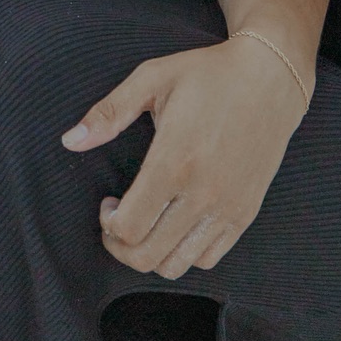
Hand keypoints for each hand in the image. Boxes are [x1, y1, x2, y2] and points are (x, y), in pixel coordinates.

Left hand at [60, 35, 308, 277]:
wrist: (270, 78)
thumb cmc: (207, 75)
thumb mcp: (152, 78)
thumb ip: (108, 112)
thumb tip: (69, 141)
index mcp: (175, 161)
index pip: (129, 228)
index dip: (108, 225)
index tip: (108, 203)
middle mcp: (203, 192)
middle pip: (148, 256)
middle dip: (120, 246)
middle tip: (117, 220)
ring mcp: (228, 207)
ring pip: (177, 265)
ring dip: (151, 253)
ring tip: (147, 222)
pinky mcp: (246, 213)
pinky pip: (208, 258)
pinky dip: (184, 252)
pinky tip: (176, 222)